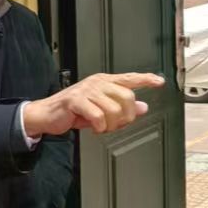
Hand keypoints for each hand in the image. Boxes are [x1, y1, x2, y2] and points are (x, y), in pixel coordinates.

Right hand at [23, 73, 163, 136]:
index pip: (130, 78)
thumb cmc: (74, 111)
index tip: (159, 81)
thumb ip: (123, 108)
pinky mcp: (76, 100)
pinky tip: (95, 128)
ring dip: (111, 125)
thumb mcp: (102, 110)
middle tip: (116, 125)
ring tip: (103, 127)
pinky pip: (98, 116)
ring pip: (114, 109)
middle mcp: (97, 83)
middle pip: (127, 97)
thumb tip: (143, 107)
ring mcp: (87, 90)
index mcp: (105, 82)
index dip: (146, 79)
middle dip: (126, 117)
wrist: (48, 114)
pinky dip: (100, 127)